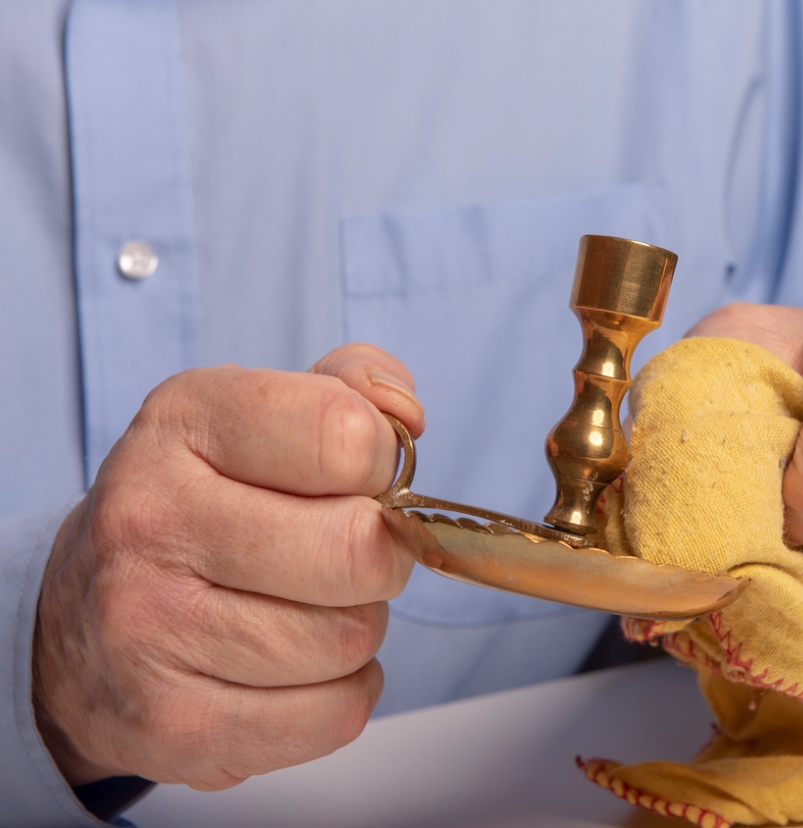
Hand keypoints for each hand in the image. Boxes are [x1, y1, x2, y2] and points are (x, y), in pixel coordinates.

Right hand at [32, 344, 436, 789]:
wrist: (83, 620)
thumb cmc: (206, 505)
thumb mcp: (263, 417)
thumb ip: (355, 389)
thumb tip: (408, 417)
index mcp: (185, 422)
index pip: (346, 435)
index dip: (380, 465)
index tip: (355, 481)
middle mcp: (150, 519)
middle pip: (358, 551)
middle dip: (380, 557)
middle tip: (348, 557)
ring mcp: (148, 628)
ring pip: (350, 639)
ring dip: (357, 630)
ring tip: (307, 611)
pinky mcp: (168, 723)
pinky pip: (333, 716)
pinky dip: (342, 696)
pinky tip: (298, 670)